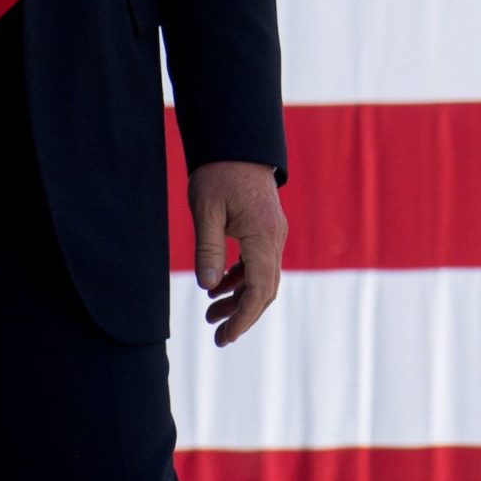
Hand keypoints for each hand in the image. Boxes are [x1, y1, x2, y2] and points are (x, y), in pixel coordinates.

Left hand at [190, 160, 284, 347]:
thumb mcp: (205, 211)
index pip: (259, 289)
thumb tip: (208, 288)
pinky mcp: (267, 228)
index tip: (225, 337)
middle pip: (266, 289)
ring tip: (211, 315)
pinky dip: (242, 280)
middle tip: (218, 337)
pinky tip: (219, 287)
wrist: (237, 142)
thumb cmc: (219, 173)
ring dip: (240, 299)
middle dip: (243, 316)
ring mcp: (274, 233)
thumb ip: (208, 250)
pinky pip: (259, 263)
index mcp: (263, 235)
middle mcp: (275, 238)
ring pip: (263, 278)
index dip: (243, 318)